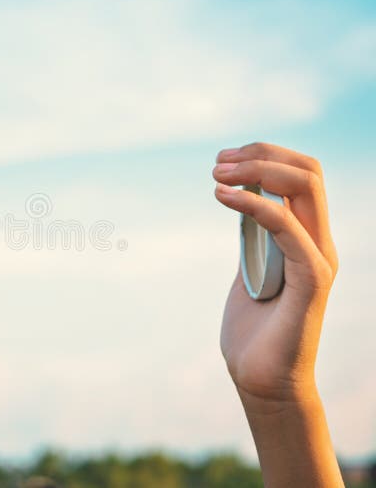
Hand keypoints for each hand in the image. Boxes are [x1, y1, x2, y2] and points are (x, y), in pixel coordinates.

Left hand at [213, 143, 341, 487]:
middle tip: (217, 162)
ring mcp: (318, 260)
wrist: (261, 380)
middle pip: (308, 172)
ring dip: (257, 171)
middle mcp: (319, 242)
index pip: (302, 176)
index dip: (265, 156)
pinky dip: (254, 205)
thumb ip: (253, 237)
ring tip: (217, 174)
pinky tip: (222, 197)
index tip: (223, 160)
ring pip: (305, 188)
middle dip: (261, 155)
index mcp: (307, 238)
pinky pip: (288, 229)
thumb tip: (240, 200)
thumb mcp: (250, 268)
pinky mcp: (310, 281)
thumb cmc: (253, 329)